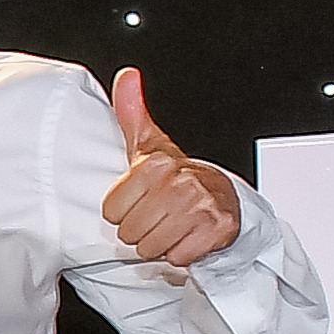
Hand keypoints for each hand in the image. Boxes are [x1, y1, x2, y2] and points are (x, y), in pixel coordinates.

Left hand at [99, 68, 241, 268]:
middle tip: (157, 216)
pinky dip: (181, 254)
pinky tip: (189, 237)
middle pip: (129, 233)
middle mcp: (181, 183)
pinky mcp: (218, 230)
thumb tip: (126, 76)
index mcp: (157, 164)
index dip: (123, 213)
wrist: (222, 197)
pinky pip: (178, 257)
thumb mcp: (149, 145)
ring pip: (151, 248)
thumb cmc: (175, 176)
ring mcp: (202, 207)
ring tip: (172, 225)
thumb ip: (131, 112)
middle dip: (141, 231)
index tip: (141, 201)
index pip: (111, 212)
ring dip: (159, 244)